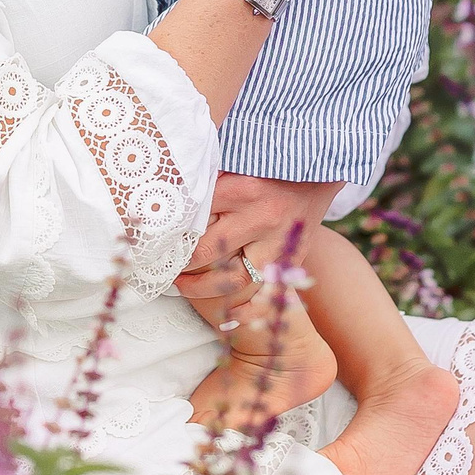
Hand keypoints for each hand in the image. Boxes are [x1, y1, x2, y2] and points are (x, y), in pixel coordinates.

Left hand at [175, 173, 337, 311]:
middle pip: (208, 251)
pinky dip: (249, 311)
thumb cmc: (269, 161)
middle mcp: (260, 217)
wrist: (320, 168)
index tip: (154, 240)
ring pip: (233, 278)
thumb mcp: (237, 158)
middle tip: (163, 266)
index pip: (195, 217)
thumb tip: (170, 188)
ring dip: (202, 289)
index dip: (171, 232)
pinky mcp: (292, 258)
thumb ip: (209, 174)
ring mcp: (278, 241)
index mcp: (241, 189)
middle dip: (181, 264)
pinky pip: (268, 293)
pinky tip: (229, 316)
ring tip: (182, 286)